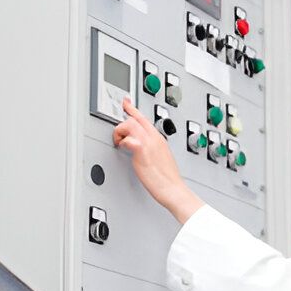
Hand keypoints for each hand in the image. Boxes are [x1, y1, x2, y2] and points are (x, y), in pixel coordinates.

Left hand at [113, 97, 204, 223]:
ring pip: (128, 124)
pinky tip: (123, 149)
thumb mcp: (162, 158)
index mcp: (158, 138)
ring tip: (120, 144)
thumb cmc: (168, 178)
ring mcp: (148, 143)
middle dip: (122, 124)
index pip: (143, 118)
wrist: (173, 189)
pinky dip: (122, 142)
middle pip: (134, 118)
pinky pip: (127, 139)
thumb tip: (142, 149)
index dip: (132, 108)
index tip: (125, 102)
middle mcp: (154, 138)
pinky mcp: (142, 151)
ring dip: (120, 132)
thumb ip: (152, 149)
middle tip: (117, 135)